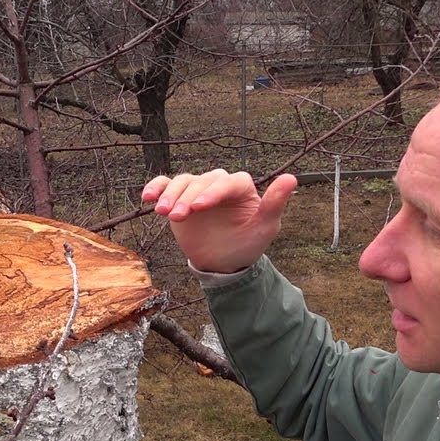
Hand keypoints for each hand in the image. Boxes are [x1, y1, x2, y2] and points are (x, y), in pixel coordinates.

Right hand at [141, 170, 297, 272]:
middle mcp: (219, 184)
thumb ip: (275, 204)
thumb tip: (292, 179)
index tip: (201, 207)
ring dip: (171, 195)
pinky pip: (166, 185)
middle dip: (188, 198)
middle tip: (177, 217)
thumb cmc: (247, 244)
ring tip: (162, 213)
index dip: (213, 192)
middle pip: (202, 182)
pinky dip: (156, 188)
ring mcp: (198, 189)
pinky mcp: (180, 196)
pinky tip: (147, 198)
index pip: (228, 182)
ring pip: (183, 182)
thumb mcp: (265, 228)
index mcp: (241, 188)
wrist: (223, 262)